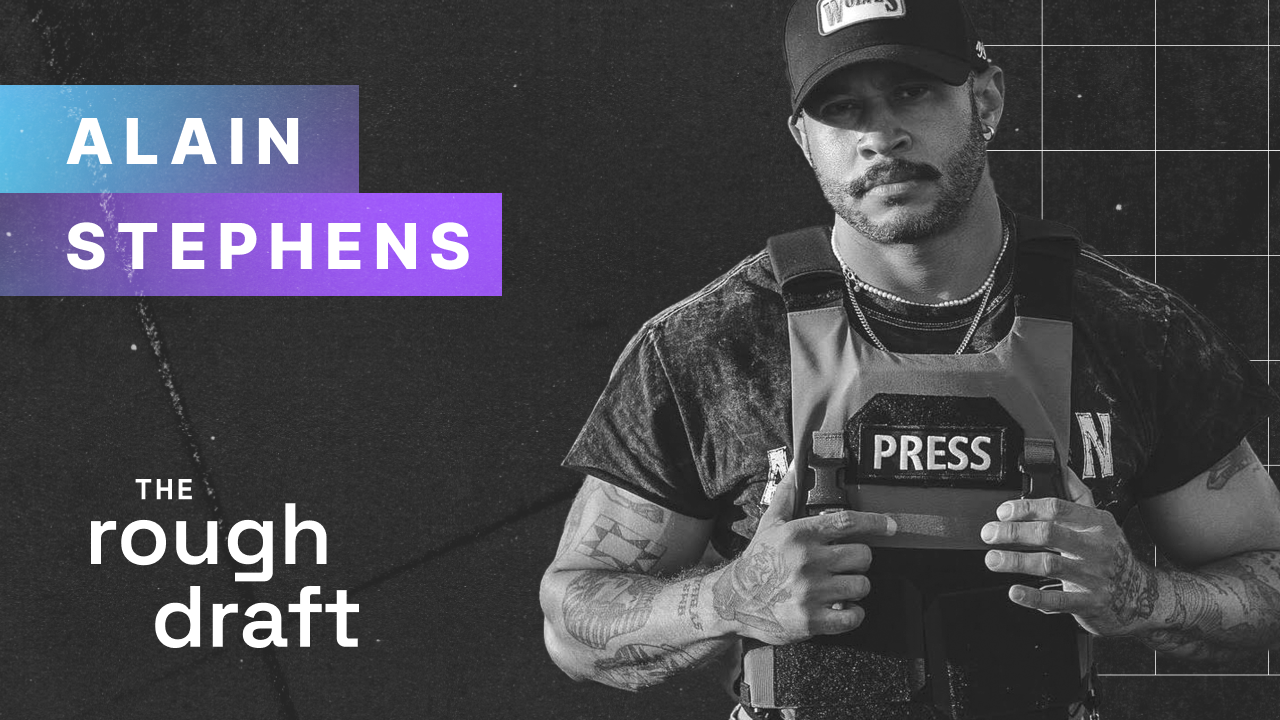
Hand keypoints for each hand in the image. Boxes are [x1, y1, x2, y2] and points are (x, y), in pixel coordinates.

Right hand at [712, 466, 896, 644]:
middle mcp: (807, 561)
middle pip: (863, 556)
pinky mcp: (812, 620)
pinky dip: (852, 614)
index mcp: (799, 535)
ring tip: (839, 587)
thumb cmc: (757, 560)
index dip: (876, 523)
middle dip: (859, 560)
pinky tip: (839, 608)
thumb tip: (797, 467)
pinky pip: (854, 616)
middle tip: (845, 564)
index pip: (848, 522)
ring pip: (862, 586)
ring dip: (855, 587)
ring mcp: (811, 592)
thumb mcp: (769, 524)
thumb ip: (787, 495)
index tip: (892, 526)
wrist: (733, 600)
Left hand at [981, 467, 1158, 636]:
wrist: (1141, 596)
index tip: (1003, 511)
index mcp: (1098, 523)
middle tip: (990, 533)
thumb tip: (1061, 468)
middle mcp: (1097, 547)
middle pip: (1049, 533)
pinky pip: (1058, 599)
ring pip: (1049, 564)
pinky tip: (1015, 591)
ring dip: (1015, 562)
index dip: (1026, 508)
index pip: (1058, 508)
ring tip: (993, 559)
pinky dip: (1033, 597)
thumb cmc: (1112, 555)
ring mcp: (1094, 576)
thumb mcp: (1102, 522)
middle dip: (1013, 532)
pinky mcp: (1089, 602)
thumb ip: (1079, 495)